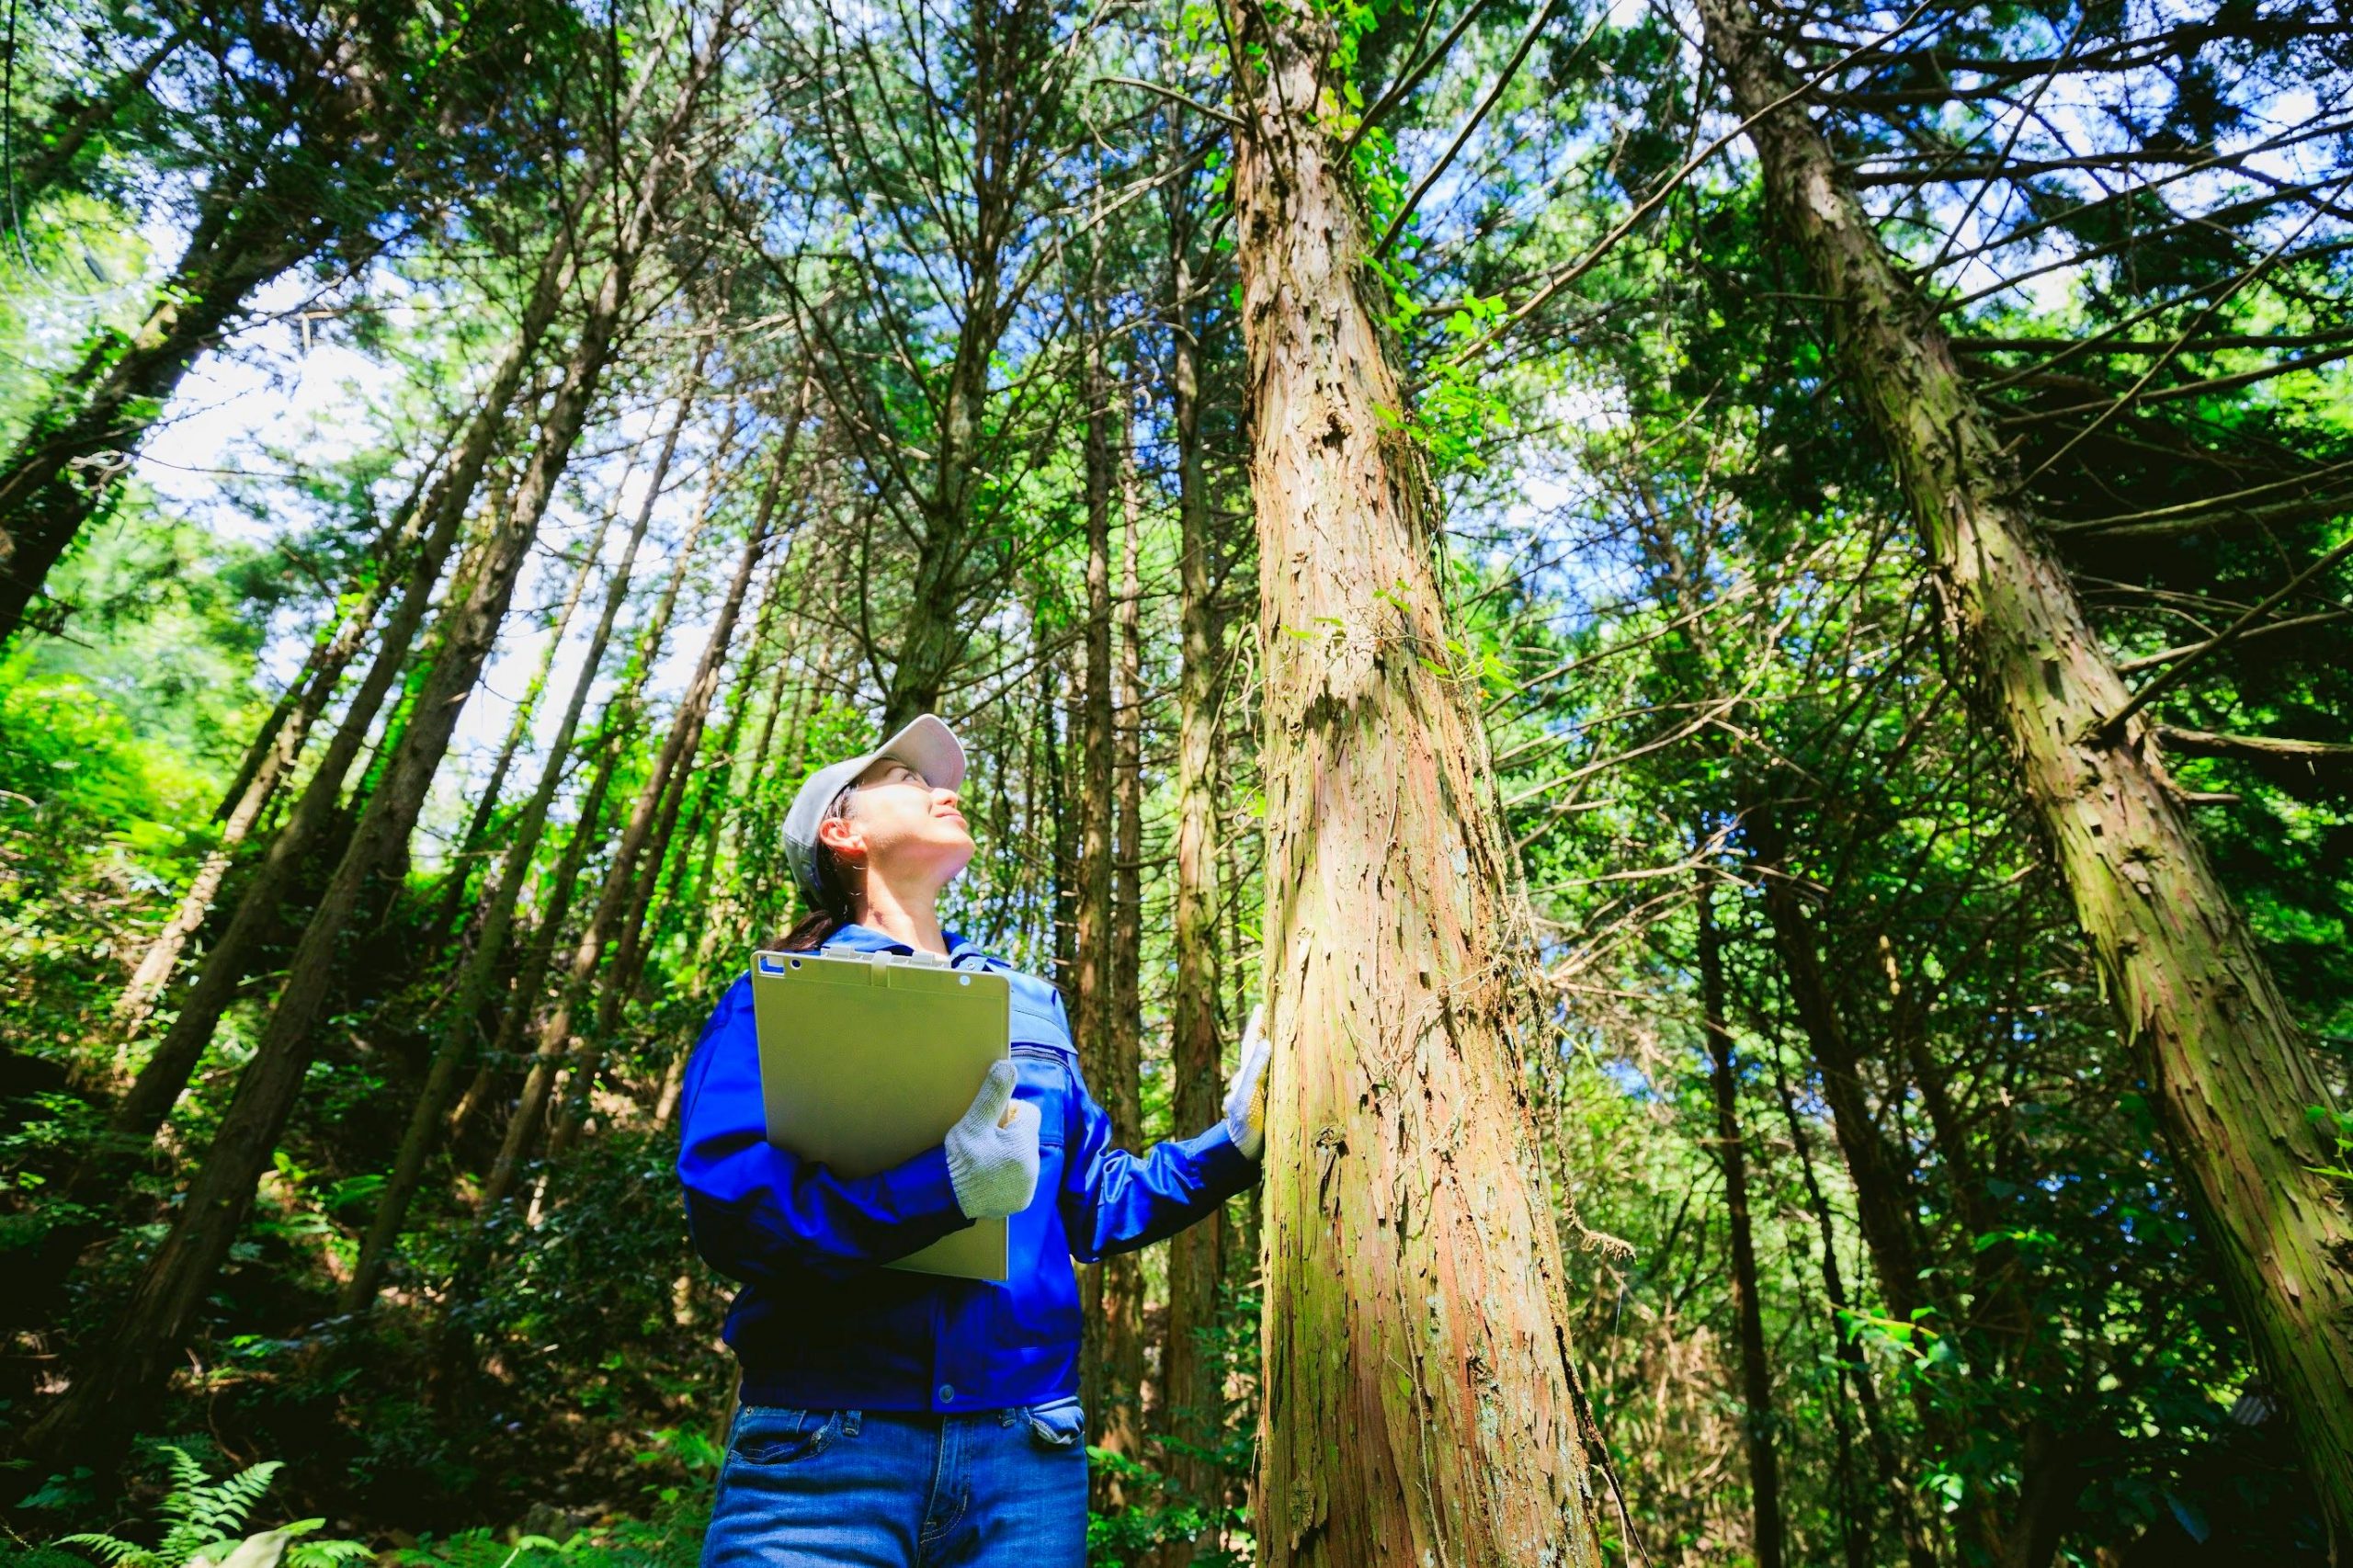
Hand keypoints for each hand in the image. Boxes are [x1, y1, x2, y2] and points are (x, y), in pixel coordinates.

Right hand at [945, 1059, 1040, 1219]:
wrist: (943, 1199)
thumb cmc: (956, 1160)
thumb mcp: (973, 1123)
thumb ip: (993, 1095)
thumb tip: (1008, 1067)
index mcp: (1023, 1146)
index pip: (1029, 1113)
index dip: (1009, 1112)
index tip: (989, 1123)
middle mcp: (1033, 1169)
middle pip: (1026, 1135)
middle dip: (1008, 1133)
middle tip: (983, 1142)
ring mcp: (1028, 1188)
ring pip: (1024, 1155)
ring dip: (1008, 1152)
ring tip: (983, 1160)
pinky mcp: (1022, 1201)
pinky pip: (1020, 1177)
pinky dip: (1007, 1173)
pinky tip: (988, 1175)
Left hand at [1222, 1005, 1271, 1160]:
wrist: (1241, 1155)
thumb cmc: (1243, 1125)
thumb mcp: (1248, 1096)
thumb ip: (1256, 1070)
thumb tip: (1266, 1041)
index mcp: (1246, 1073)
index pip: (1252, 1042)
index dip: (1257, 1024)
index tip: (1261, 1006)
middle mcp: (1251, 1080)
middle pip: (1259, 1052)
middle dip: (1267, 1036)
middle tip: (1277, 1018)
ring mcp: (1258, 1093)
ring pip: (1266, 1068)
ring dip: (1274, 1055)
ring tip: (1286, 1042)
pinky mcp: (1267, 1107)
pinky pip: (1273, 1084)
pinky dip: (1279, 1075)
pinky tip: (1286, 1075)